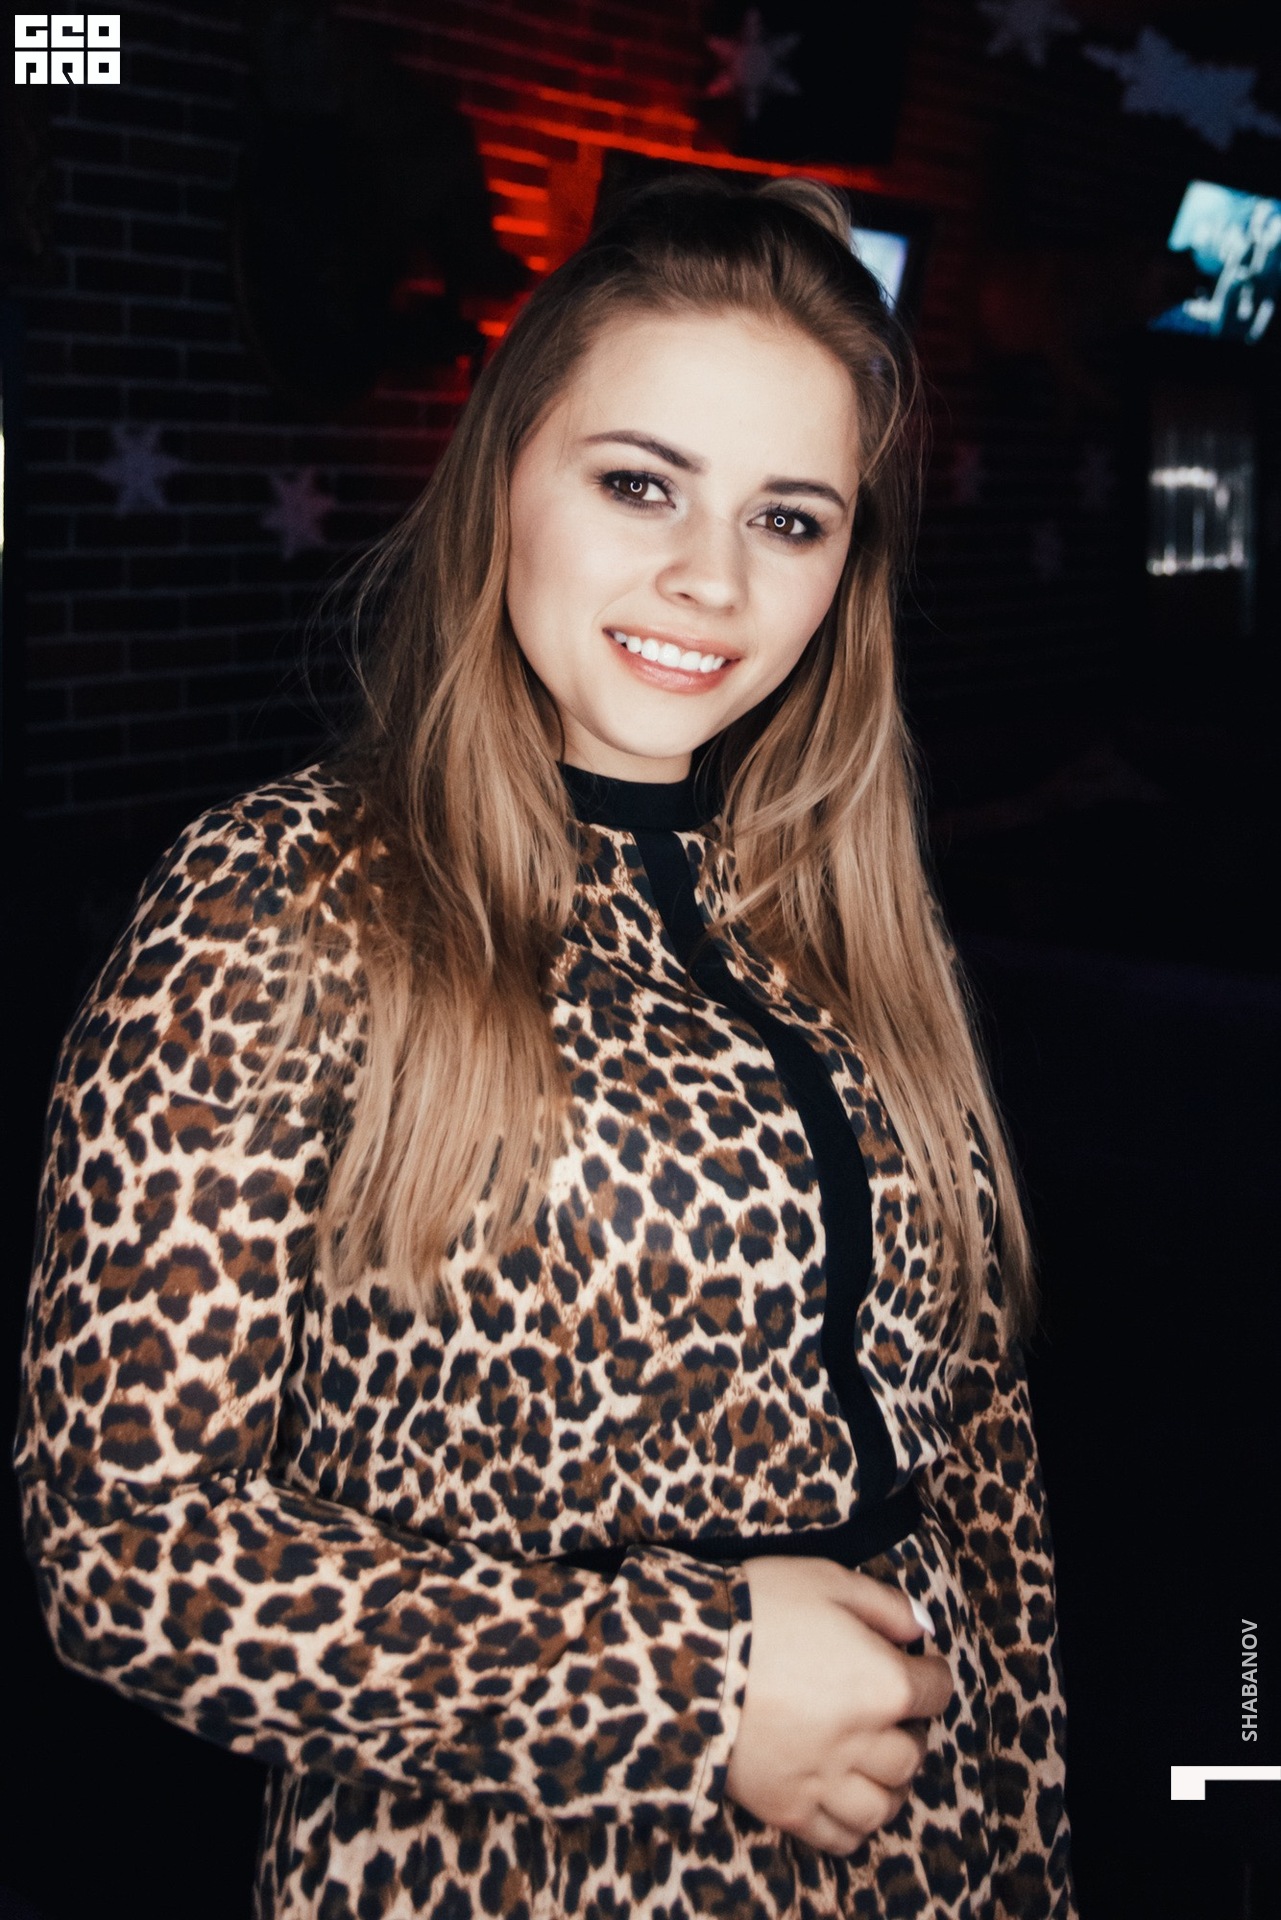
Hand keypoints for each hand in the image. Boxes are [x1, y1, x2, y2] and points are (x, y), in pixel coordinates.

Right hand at [724, 1558, 951, 1855]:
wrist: (684, 1655)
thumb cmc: (758, 1607)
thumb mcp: (826, 1580)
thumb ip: (883, 1604)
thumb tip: (919, 1626)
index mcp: (883, 1684)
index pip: (937, 1691)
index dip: (931, 1673)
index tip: (919, 1665)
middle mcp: (864, 1742)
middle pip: (911, 1754)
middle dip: (909, 1731)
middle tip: (891, 1713)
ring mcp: (825, 1782)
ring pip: (883, 1806)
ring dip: (887, 1785)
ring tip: (872, 1763)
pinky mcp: (787, 1808)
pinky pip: (840, 1838)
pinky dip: (852, 1825)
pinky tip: (841, 1797)